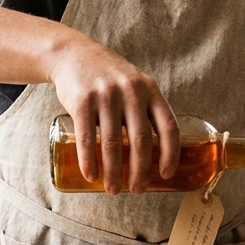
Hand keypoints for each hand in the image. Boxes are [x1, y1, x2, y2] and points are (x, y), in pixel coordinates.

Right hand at [47, 38, 178, 194]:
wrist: (74, 53)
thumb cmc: (109, 76)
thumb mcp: (135, 84)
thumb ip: (146, 110)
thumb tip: (156, 151)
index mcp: (150, 90)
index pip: (168, 126)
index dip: (170, 153)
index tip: (166, 174)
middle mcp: (131, 92)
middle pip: (140, 140)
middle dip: (140, 171)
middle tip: (137, 190)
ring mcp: (106, 96)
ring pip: (112, 143)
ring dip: (113, 172)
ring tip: (113, 189)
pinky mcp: (82, 101)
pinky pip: (86, 136)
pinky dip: (88, 160)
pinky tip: (91, 174)